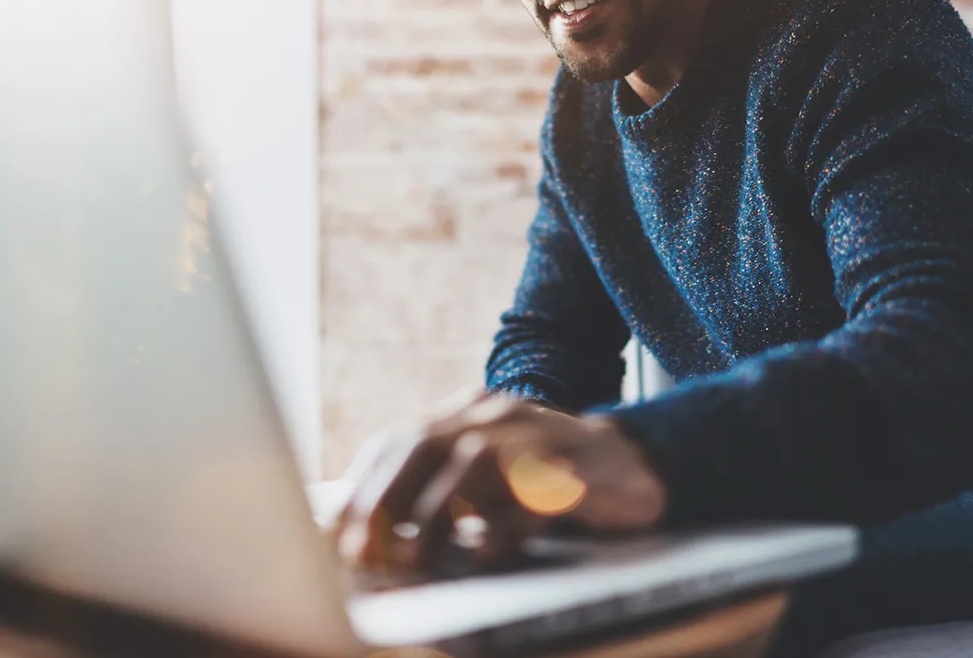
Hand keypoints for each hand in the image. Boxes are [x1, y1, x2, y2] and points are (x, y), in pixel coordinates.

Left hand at [333, 392, 666, 576]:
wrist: (635, 465)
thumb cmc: (545, 481)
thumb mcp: (485, 478)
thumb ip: (435, 491)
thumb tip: (367, 538)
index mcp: (468, 412)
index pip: (399, 440)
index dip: (364, 488)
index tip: (337, 536)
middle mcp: (498, 414)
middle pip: (425, 441)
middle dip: (386, 500)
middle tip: (365, 553)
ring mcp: (539, 434)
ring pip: (474, 460)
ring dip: (437, 513)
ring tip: (417, 559)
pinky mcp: (577, 469)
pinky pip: (532, 492)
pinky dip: (505, 525)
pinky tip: (488, 552)